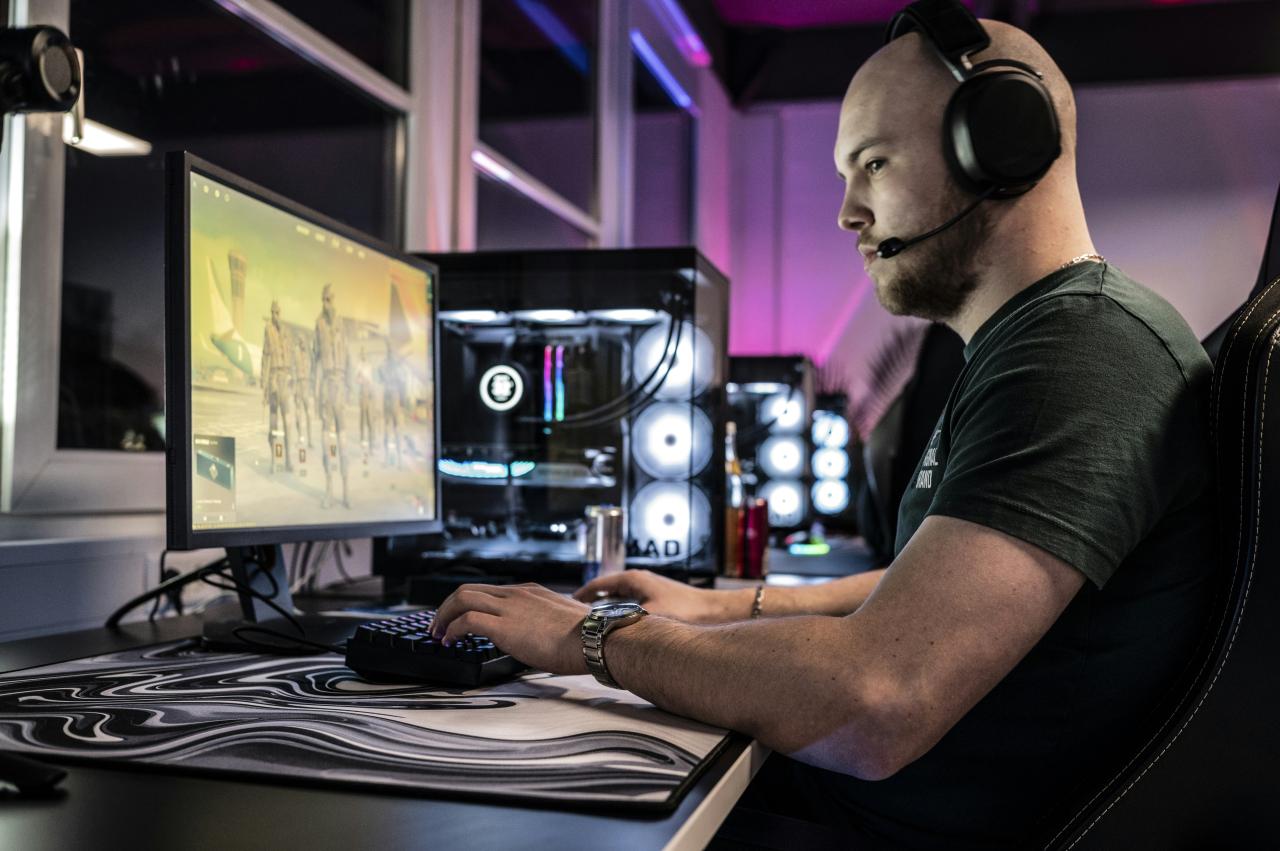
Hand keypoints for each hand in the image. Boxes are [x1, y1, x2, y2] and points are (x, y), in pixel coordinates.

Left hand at [432, 583, 589, 675]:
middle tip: (439, 624)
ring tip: (438, 633)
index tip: (461, 619)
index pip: (490, 591)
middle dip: (447, 607)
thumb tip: (547, 635)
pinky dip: (452, 629)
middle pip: (468, 590)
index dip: (469, 605)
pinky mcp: (504, 626)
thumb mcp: (563, 620)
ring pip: (462, 598)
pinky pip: (466, 621)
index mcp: (529, 592)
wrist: (594, 639)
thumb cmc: (586, 636)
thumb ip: (548, 622)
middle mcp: (516, 594)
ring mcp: (509, 607)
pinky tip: (449, 642)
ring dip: (444, 615)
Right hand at [574, 570, 749, 623]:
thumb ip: (624, 625)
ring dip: (605, 608)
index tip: (565, 606)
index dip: (580, 595)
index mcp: (633, 579)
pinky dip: (619, 613)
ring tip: (591, 623)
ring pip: (618, 598)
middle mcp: (640, 580)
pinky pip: (629, 604)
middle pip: (606, 590)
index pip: (598, 584)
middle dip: (589, 603)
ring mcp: (649, 588)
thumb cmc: (686, 610)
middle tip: (573, 617)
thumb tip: (603, 635)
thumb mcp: (649, 618)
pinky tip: (618, 627)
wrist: (716, 611)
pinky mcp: (658, 598)